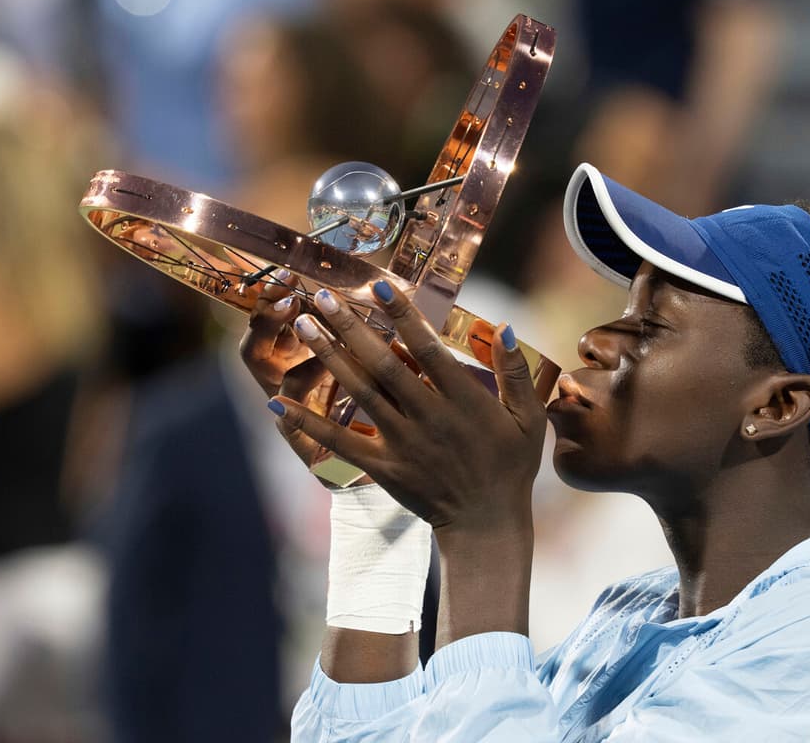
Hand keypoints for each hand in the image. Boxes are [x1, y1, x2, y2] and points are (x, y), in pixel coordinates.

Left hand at [267, 280, 546, 533]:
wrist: (487, 522)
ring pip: (360, 393)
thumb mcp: (529, 418)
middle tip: (321, 296)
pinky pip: (341, 442)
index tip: (378, 286)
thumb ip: (515, 371)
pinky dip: (309, 423)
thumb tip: (502, 327)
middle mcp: (429, 417)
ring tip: (303, 326)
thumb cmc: (511, 465)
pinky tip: (279, 403)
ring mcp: (403, 443)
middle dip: (351, 327)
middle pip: (383, 365)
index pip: (427, 348)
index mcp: (465, 399)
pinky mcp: (383, 467)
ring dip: (330, 358)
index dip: (403, 316)